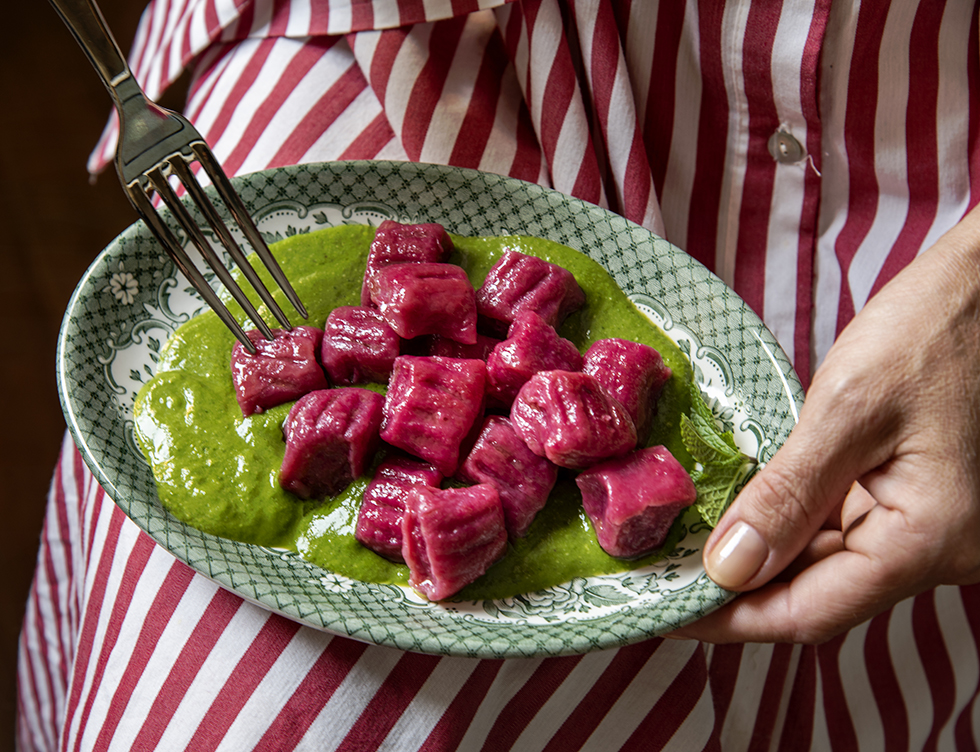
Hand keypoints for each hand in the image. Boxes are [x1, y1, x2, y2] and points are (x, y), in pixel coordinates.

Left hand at [671, 205, 979, 643]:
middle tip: (665, 575)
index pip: (811, 611)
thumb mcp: (849, 408)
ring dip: (759, 561)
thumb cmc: (933, 332)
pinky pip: (841, 532)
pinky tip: (742, 515)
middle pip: (819, 595)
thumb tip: (727, 568)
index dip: (731, 618)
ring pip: (827, 567)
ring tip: (689, 549)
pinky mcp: (913, 503)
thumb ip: (789, 494)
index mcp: (929, 539)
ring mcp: (928, 529)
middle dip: (738, 591)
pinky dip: (788, 529)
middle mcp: (936, 551)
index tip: (666, 609)